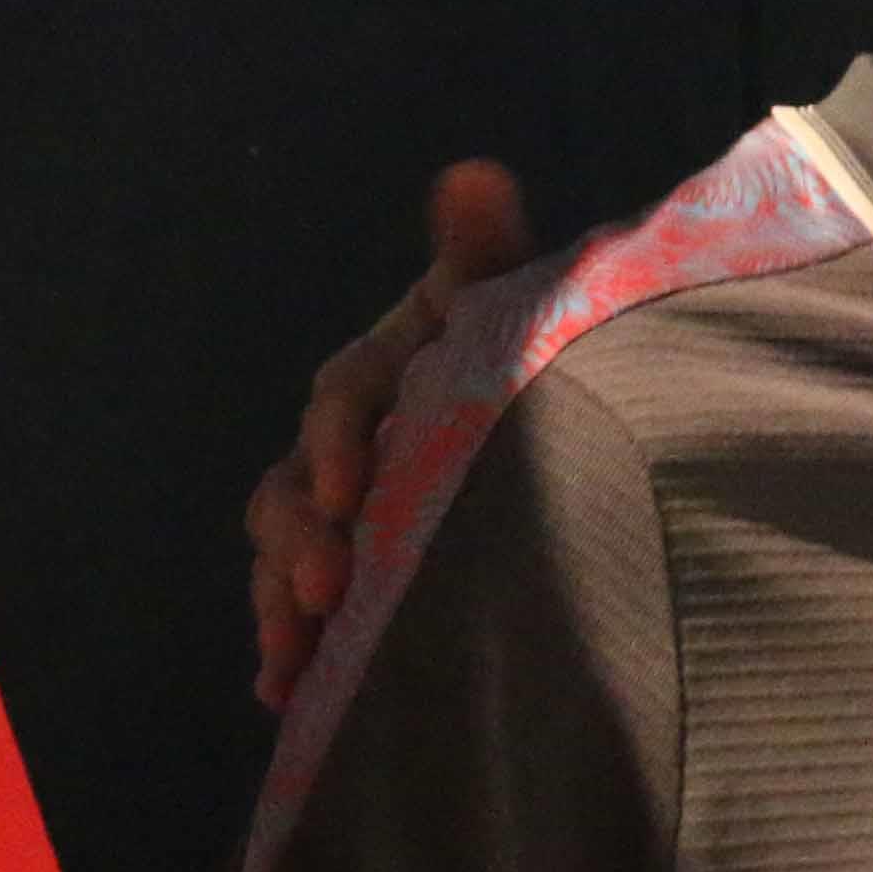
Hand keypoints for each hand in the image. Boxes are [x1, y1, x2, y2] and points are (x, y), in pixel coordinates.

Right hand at [248, 156, 527, 706]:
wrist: (589, 436)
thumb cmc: (553, 355)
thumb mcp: (528, 306)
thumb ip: (490, 257)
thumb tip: (473, 175)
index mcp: (390, 371)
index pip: (345, 396)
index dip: (340, 440)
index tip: (352, 495)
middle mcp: (354, 436)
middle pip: (298, 484)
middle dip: (301, 540)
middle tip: (325, 590)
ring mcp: (348, 509)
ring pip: (289, 551)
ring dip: (283, 603)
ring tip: (295, 658)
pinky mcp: (357, 572)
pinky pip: (305, 609)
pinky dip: (292, 649)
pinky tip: (284, 695)